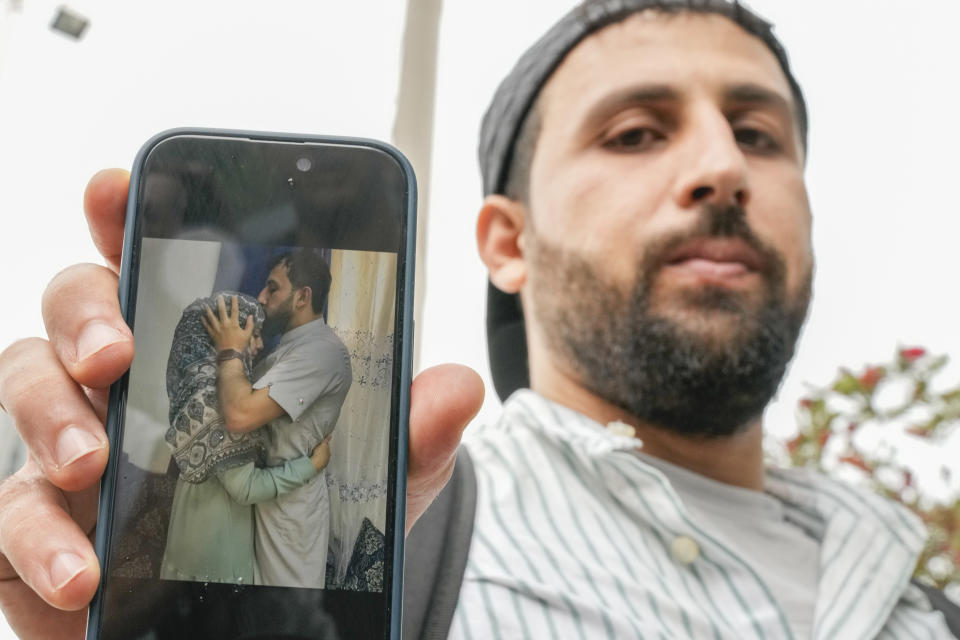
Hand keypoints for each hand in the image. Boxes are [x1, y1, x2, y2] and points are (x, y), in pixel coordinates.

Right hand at [0, 169, 483, 637]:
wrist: (262, 617)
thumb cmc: (302, 526)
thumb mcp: (373, 476)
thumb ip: (410, 430)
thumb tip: (460, 386)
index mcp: (198, 351)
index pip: (152, 263)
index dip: (127, 217)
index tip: (120, 188)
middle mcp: (124, 385)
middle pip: (73, 308)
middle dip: (84, 312)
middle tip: (118, 351)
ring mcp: (72, 449)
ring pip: (24, 389)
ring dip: (50, 418)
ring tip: (95, 462)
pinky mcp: (41, 527)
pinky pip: (8, 513)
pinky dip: (33, 536)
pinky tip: (80, 571)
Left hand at [201, 295, 253, 352]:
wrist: (230, 354)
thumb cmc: (240, 345)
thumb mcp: (247, 335)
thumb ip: (249, 325)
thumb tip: (251, 316)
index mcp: (234, 324)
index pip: (234, 310)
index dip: (234, 303)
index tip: (233, 296)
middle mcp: (225, 324)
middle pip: (222, 311)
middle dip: (220, 303)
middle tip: (218, 297)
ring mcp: (218, 329)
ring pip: (212, 317)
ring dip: (209, 311)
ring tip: (207, 305)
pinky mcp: (213, 334)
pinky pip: (207, 326)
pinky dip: (204, 321)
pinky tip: (202, 317)